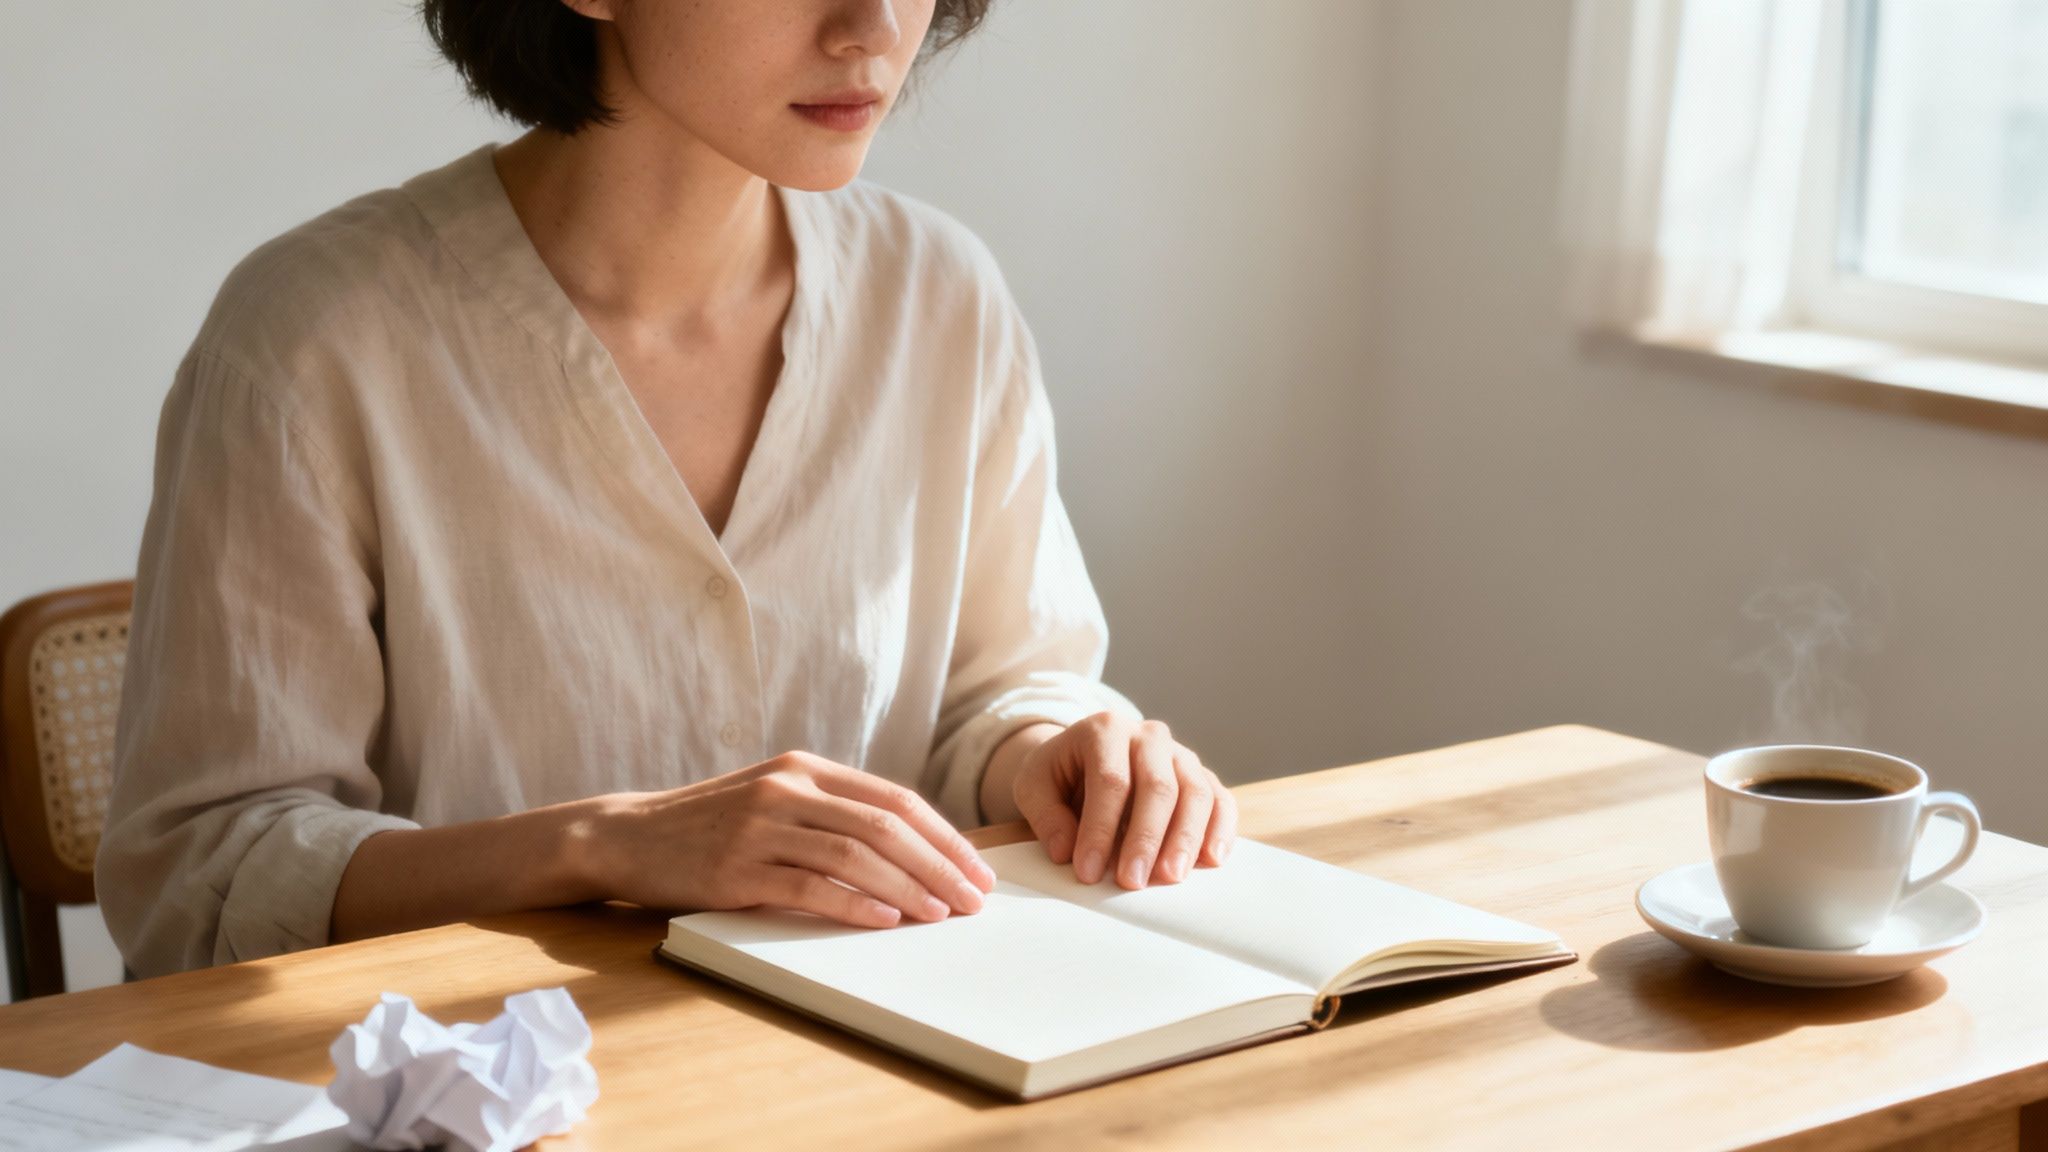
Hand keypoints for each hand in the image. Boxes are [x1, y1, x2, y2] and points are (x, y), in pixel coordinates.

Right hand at [592, 751, 995, 928]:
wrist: (630, 836)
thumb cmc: (713, 826)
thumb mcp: (776, 801)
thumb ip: (832, 815)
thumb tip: (913, 853)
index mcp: (806, 769)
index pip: (896, 800)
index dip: (944, 838)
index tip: (977, 872)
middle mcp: (788, 789)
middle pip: (885, 827)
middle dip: (939, 867)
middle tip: (972, 902)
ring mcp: (761, 827)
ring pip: (854, 855)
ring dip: (906, 888)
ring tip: (938, 915)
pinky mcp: (736, 868)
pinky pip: (808, 886)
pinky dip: (853, 904)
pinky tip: (884, 920)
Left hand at [1010, 713, 1235, 888]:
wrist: (1085, 758)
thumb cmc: (1060, 775)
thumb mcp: (1034, 786)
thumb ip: (1046, 815)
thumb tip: (1066, 851)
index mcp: (1105, 729)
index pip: (1110, 781)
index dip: (1100, 829)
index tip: (1087, 871)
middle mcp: (1149, 736)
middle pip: (1158, 786)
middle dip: (1145, 838)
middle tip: (1132, 881)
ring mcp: (1180, 754)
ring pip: (1195, 792)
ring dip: (1185, 838)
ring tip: (1171, 877)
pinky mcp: (1201, 776)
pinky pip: (1220, 799)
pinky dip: (1221, 829)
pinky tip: (1212, 860)